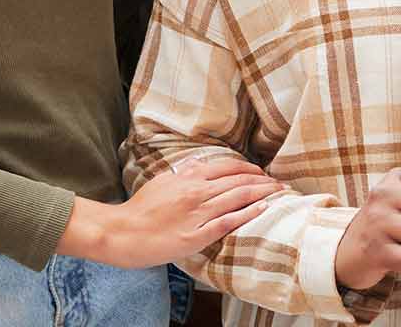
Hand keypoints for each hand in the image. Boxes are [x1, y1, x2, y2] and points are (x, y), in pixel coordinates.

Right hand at [59, 156, 281, 268]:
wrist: (121, 232)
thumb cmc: (139, 209)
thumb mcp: (161, 182)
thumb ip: (181, 173)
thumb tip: (196, 164)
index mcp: (188, 178)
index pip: (226, 167)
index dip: (248, 169)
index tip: (261, 173)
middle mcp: (196, 192)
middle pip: (237, 181)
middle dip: (262, 180)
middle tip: (279, 182)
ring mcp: (197, 214)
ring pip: (237, 198)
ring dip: (262, 194)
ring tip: (279, 192)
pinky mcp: (196, 235)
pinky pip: (228, 222)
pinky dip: (248, 213)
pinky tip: (263, 209)